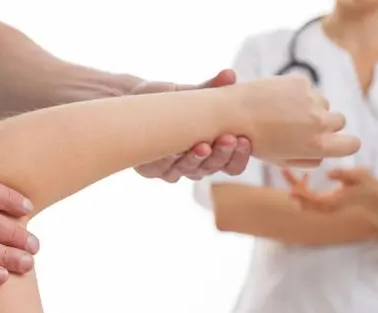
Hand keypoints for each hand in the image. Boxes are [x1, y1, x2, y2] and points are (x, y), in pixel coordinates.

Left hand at [133, 69, 251, 181]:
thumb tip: (230, 74)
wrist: (133, 101)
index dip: (240, 156)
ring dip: (201, 159)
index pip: (232, 163)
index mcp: (212, 150)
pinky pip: (170, 170)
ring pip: (194, 172)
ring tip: (205, 145)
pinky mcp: (154, 169)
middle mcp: (196, 164)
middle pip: (215, 169)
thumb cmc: (167, 101)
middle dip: (223, 155)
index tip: (245, 139)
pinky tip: (182, 150)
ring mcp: (175, 169)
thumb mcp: (191, 95)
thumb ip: (211, 89)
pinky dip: (178, 161)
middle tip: (229, 139)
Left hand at [233, 75, 359, 165]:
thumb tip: (327, 151)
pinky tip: (275, 100)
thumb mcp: (282, 158)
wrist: (232, 114)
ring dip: (310, 107)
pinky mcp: (301, 82)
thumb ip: (308, 158)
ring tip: (282, 113)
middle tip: (302, 126)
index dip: (345, 143)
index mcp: (316, 146)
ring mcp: (312, 100)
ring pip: (323, 103)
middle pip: (339, 121)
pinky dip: (296, 93)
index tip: (335, 141)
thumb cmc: (255, 141)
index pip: (353, 144)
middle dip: (326, 124)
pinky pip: (307, 89)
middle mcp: (319, 122)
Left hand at [285, 167, 377, 212]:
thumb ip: (345, 174)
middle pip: (303, 201)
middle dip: (293, 187)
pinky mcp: (326, 205)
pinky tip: (304, 177)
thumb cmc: (371, 187)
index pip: (310, 199)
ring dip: (296, 188)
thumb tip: (329, 173)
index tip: (290, 181)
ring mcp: (326, 208)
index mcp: (332, 202)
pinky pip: (310, 199)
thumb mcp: (361, 177)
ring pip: (304, 201)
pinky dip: (303, 189)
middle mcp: (326, 208)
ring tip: (287, 171)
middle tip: (283, 170)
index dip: (299, 191)